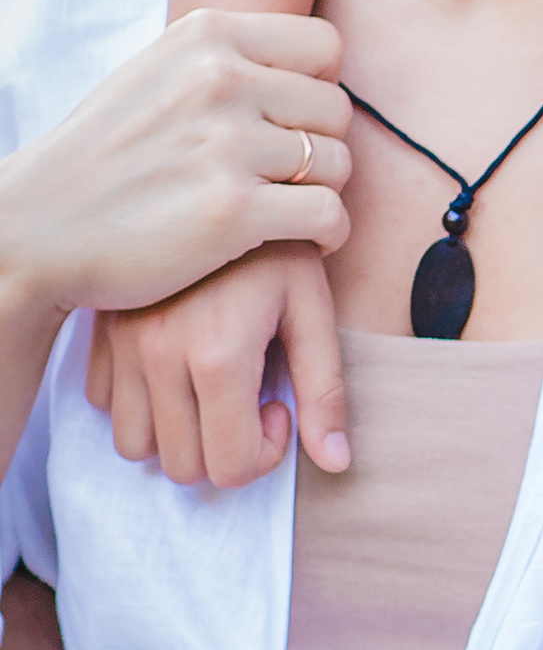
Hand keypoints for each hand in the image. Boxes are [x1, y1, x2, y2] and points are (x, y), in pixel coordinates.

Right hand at [0, 12, 349, 330]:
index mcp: (205, 36)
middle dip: (322, 146)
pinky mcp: (232, 211)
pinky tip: (308, 241)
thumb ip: (225, 61)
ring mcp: (225, 145)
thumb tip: (312, 63)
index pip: (324, 46)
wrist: (36, 229)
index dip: (320, 89)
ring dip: (324, 192)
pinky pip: (331, 214)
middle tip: (288, 177)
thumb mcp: (156, 75)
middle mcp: (218, 79)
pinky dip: (330, 234)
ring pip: (339, 163)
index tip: (294, 123)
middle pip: (336, 110)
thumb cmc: (103, 158)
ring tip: (288, 208)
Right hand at [86, 240, 348, 489]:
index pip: (230, 466)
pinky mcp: (100, 332)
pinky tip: (175, 368)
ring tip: (211, 387)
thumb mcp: (312, 304)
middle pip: (182, 466)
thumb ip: (324, 388)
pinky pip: (104, 404)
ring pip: (135, 445)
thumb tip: (336, 462)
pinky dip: (140, 403)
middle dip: (223, 448)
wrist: (217, 182)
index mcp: (218, 356)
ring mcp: (122, 346)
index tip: (277, 406)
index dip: (263, 451)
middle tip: (249, 396)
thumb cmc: (276, 246)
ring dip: (176, 434)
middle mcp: (159, 356)